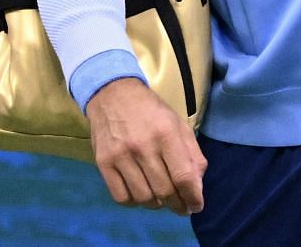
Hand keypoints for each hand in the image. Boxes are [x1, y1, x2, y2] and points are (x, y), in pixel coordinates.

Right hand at [86, 77, 206, 215]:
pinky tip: (140, 195)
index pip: (183, 176)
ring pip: (144, 198)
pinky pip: (121, 197)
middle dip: (177, 205)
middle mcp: (143, 146)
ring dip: (157, 205)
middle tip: (181, 207)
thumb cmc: (150, 110)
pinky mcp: (103, 163)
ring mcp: (121, 156)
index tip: (196, 206)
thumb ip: (192, 153)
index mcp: (166, 133)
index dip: (193, 197)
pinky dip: (134, 203)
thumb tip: (197, 186)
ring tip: (161, 200)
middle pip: (164, 191)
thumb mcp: (178, 124)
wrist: (113, 94)